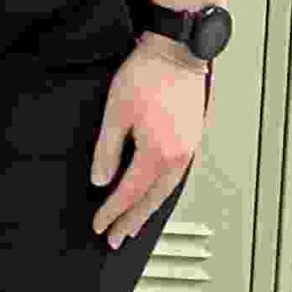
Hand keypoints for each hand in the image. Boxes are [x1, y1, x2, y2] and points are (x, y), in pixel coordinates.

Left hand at [88, 40, 210, 245]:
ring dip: (149, 210)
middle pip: (152, 199)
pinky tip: (155, 195)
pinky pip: (176, 177)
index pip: (130, 192)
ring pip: (167, 191)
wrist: (177, 52)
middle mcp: (179, 157)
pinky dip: (162, 192)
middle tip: (116, 239)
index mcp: (159, 153)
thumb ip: (107, 151)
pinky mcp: (192, 140)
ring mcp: (189, 149)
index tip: (99, 225)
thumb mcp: (116, 113)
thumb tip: (100, 180)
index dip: (112, 211)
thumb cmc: (147, 75)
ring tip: (134, 226)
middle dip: (132, 221)